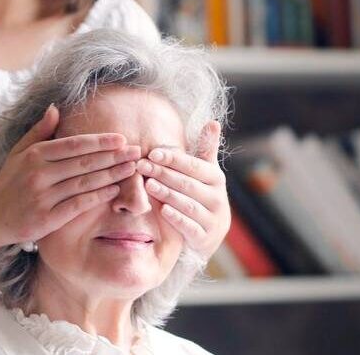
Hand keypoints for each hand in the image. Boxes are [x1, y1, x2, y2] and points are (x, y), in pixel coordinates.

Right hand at [0, 104, 140, 244]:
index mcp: (35, 155)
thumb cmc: (9, 182)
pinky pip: (78, 205)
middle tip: (137, 152)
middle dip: (113, 157)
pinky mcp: (46, 219)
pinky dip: (98, 197)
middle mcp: (38, 174)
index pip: (74, 144)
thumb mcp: (19, 152)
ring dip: (111, 175)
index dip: (100, 141)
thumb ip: (39, 131)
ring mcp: (42, 197)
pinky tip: (114, 190)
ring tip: (131, 169)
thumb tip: (55, 107)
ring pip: (84, 183)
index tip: (121, 138)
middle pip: (84, 163)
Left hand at [136, 121, 228, 258]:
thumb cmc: (201, 194)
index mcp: (216, 178)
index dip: (173, 159)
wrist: (209, 233)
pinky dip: (177, 218)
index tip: (152, 153)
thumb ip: (206, 149)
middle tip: (141, 166)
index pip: (193, 166)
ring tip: (148, 184)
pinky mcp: (205, 238)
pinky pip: (190, 227)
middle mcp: (217, 198)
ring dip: (167, 193)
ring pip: (188, 204)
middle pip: (187, 183)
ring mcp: (212, 219)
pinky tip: (162, 210)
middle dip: (163, 174)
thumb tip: (213, 122)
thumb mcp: (205, 172)